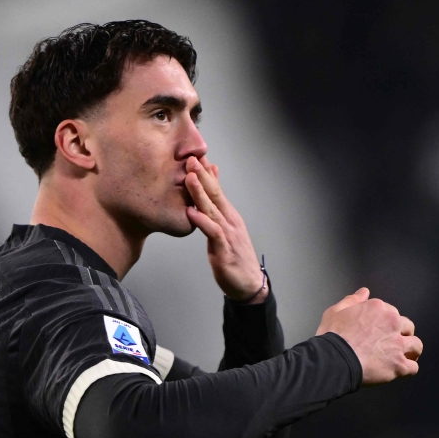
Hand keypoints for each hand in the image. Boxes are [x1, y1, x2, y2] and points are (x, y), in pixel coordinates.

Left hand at [184, 156, 267, 302]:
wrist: (248, 283)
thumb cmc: (234, 254)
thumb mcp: (225, 226)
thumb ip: (218, 206)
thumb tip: (213, 185)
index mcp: (228, 214)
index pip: (215, 188)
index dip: (205, 172)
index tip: (194, 154)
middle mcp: (229, 221)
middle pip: (215, 194)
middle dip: (202, 175)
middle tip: (191, 158)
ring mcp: (228, 234)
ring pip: (212, 209)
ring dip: (200, 193)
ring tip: (189, 178)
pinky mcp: (224, 250)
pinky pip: (213, 233)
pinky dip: (202, 221)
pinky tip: (192, 213)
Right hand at [315, 288, 421, 385]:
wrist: (334, 359)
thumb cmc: (333, 336)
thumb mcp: (336, 311)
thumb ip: (352, 300)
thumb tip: (364, 292)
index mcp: (378, 309)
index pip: (392, 313)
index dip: (387, 322)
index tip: (380, 330)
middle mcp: (393, 323)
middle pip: (408, 327)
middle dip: (402, 334)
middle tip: (392, 343)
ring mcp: (398, 345)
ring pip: (416, 346)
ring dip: (411, 351)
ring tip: (404, 357)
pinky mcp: (399, 365)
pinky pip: (413, 368)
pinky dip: (408, 370)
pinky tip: (401, 371)